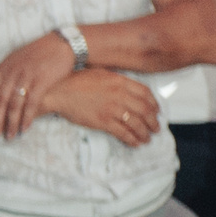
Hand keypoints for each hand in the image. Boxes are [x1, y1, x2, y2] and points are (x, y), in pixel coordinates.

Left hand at [0, 32, 78, 139]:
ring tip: (9, 136)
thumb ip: (5, 74)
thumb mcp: (16, 59)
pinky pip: (32, 103)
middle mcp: (13, 73)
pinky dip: (27, 118)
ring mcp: (27, 77)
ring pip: (14, 104)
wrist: (61, 43)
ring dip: (11, 123)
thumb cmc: (38, 53)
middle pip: (0, 100)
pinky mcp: (42, 81)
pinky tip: (25, 128)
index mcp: (4, 68)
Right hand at [40, 69, 162, 147]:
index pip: (146, 93)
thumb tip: (128, 88)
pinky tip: (135, 143)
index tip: (157, 111)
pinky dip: (131, 139)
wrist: (58, 92)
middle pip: (145, 110)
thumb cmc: (75, 81)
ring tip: (147, 138)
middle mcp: (119, 95)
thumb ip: (117, 80)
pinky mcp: (102, 122)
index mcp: (120, 82)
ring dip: (144, 133)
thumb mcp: (100, 73)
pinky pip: (123, 132)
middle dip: (153, 121)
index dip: (155, 104)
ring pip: (136, 123)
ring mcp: (112, 109)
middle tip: (156, 128)